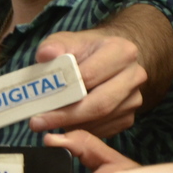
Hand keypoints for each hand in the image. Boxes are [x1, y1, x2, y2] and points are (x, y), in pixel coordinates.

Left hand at [29, 32, 145, 135]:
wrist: (107, 57)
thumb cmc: (84, 50)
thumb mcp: (66, 40)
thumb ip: (53, 46)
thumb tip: (45, 55)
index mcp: (121, 52)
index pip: (89, 77)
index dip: (63, 93)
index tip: (38, 105)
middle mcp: (134, 76)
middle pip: (99, 105)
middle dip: (65, 117)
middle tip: (37, 124)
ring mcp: (134, 98)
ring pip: (100, 121)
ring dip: (71, 126)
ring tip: (46, 123)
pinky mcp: (128, 116)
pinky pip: (103, 130)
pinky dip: (80, 131)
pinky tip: (64, 125)